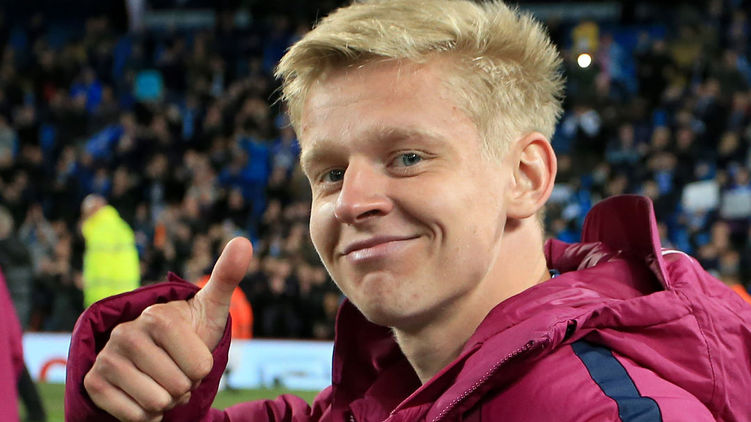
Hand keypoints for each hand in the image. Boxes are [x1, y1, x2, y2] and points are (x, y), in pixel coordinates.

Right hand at [84, 237, 252, 421]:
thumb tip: (244, 241)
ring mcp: (106, 358)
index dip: (202, 370)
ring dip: (167, 402)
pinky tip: (143, 395)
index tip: (191, 354)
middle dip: (184, 387)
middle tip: (175, 369)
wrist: (155, 353)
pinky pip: (136, 418)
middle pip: (178, 389)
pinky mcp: (94, 384)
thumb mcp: (211, 306)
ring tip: (161, 380)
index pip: (201, 369)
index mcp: (158, 316)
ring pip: (157, 405)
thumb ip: (227, 276)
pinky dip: (147, 416)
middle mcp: (125, 333)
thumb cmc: (190, 330)